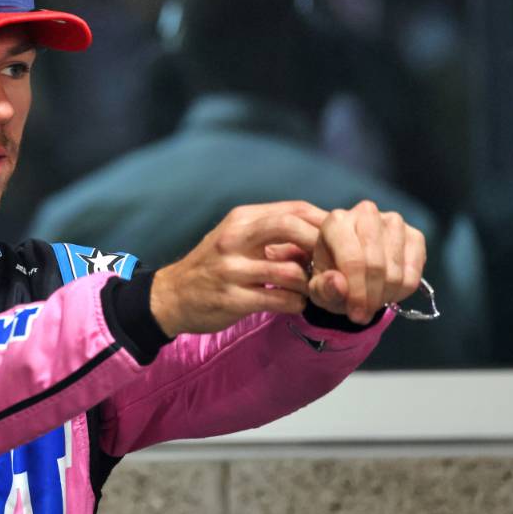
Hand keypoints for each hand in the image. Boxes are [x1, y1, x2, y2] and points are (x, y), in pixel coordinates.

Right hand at [150, 201, 326, 335]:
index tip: (340, 240)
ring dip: (310, 283)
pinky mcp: (231, 298)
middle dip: (321, 246)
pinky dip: (295, 303)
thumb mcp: (238, 239)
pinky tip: (294, 304)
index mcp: (241, 219)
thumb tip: (321, 234)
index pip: (294, 209)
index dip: (324, 223)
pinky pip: (278, 299)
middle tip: (334, 265)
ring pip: (290, 270)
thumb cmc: (213, 267)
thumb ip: (273, 233)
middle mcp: (234, 239)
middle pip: (292, 228)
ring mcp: (231, 269)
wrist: (172, 296)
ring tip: (313, 289)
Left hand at [306, 200, 425, 323]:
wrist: (350, 266)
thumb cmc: (331, 276)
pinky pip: (415, 273)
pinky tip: (386, 294)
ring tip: (371, 303)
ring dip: (385, 296)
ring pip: (397, 271)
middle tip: (363, 315)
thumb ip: (324, 288)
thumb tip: (339, 284)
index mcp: (336, 222)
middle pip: (376, 265)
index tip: (356, 315)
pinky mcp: (414, 235)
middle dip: (371, 297)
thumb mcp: (319, 288)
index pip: (353, 260)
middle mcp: (366, 214)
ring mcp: (394, 222)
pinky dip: (401, 292)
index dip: (356, 292)